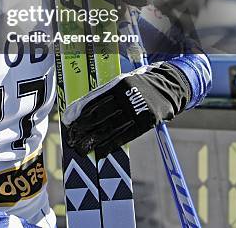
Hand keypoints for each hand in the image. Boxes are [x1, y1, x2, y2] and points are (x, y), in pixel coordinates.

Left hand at [62, 62, 190, 157]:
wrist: (167, 85)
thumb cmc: (138, 85)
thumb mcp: (120, 84)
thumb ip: (102, 95)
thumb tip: (79, 109)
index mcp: (116, 86)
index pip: (93, 102)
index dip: (79, 115)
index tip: (68, 124)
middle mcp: (125, 98)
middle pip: (99, 117)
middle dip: (83, 129)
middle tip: (71, 140)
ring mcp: (136, 110)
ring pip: (110, 128)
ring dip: (94, 140)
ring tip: (81, 149)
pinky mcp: (145, 121)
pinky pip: (125, 135)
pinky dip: (111, 144)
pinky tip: (100, 151)